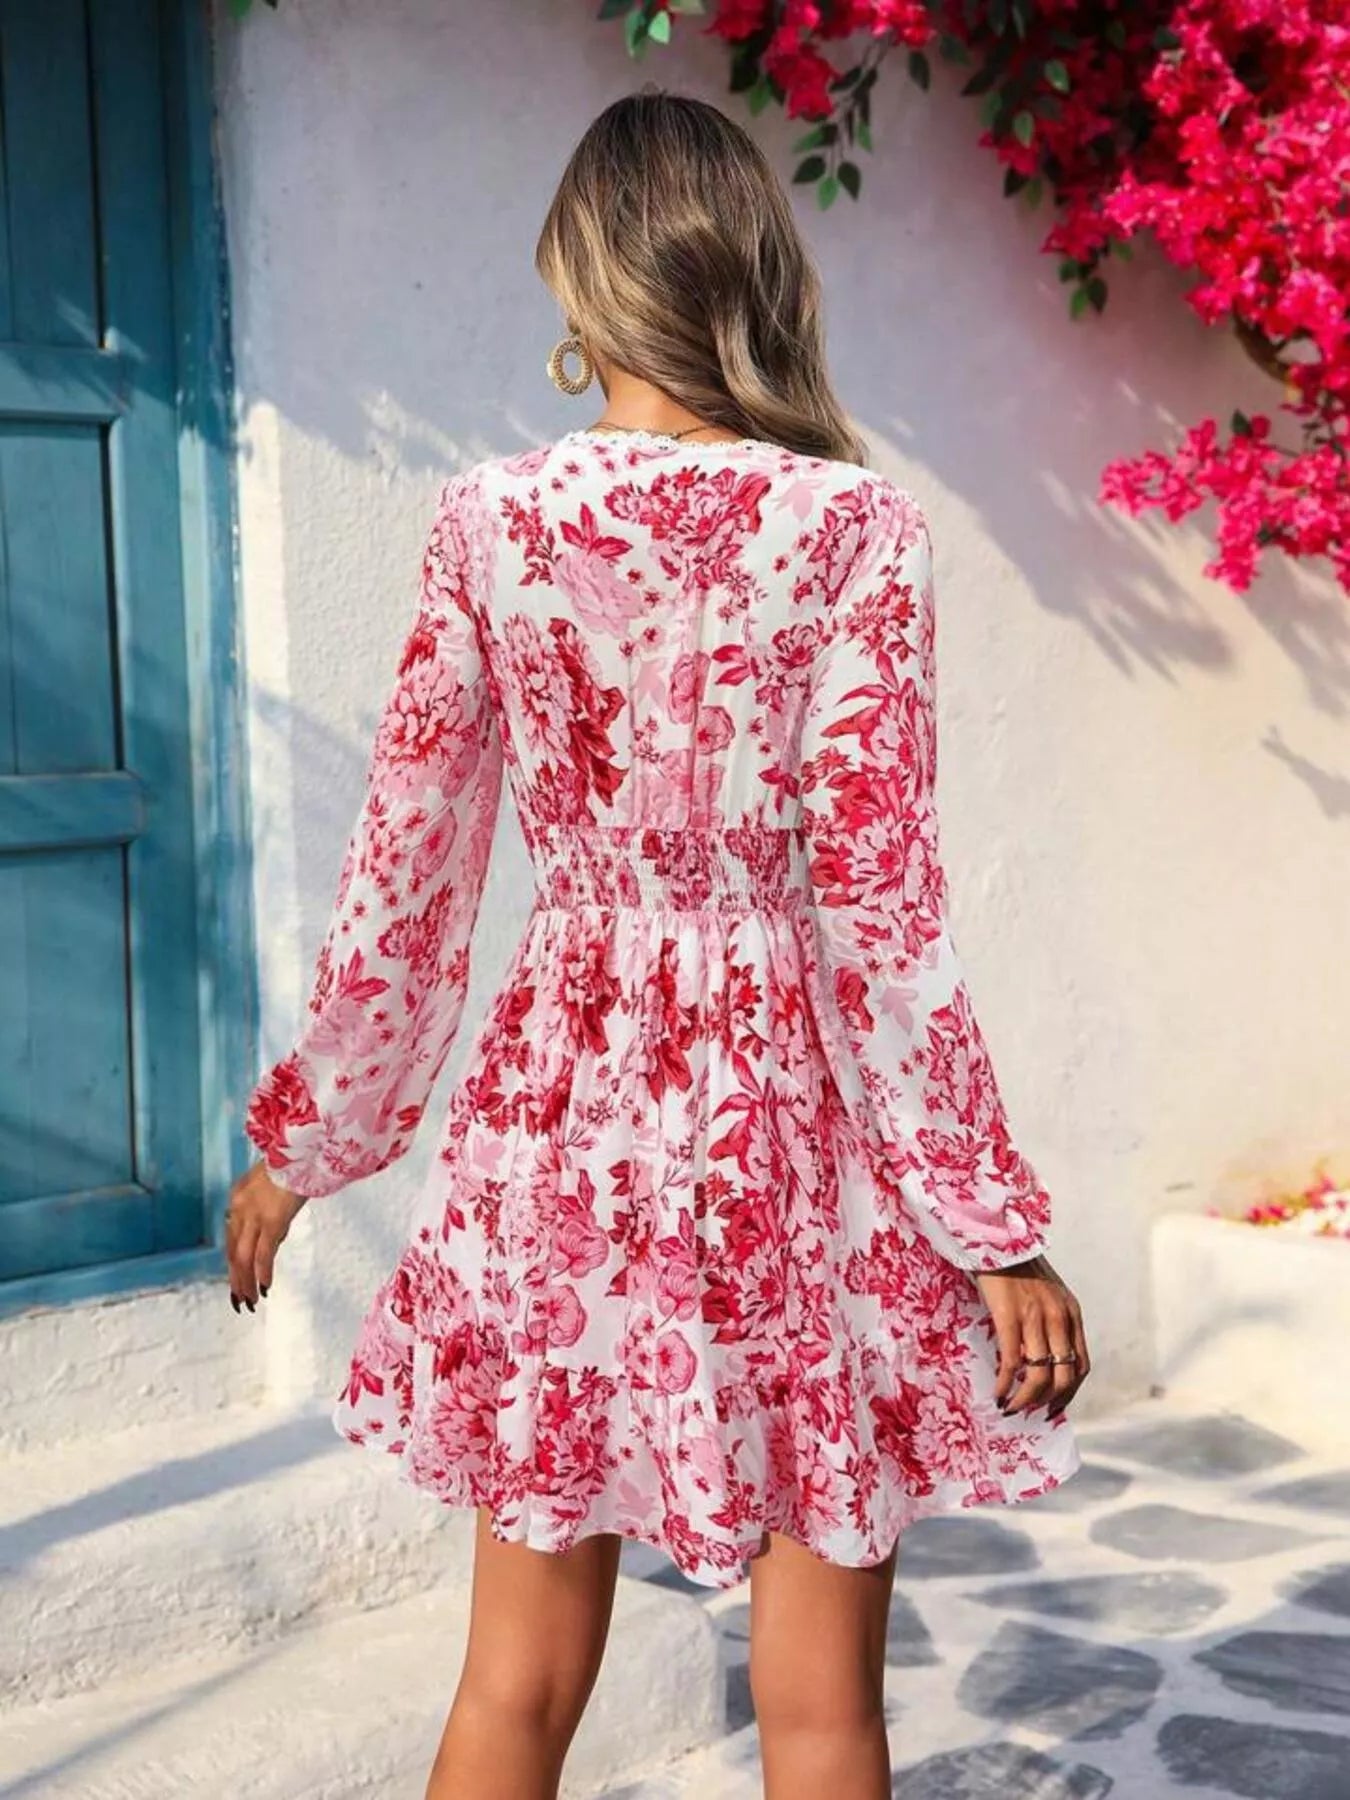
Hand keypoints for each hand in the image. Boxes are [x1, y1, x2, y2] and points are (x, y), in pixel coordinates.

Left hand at [224, 1160, 306, 1312]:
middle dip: (236, 1279)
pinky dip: (263, 1272)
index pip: (232, 1238)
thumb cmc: (296, 1160)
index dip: (233, 1262)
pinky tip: (265, 1287)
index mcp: (239, 1196)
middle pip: (234, 1251)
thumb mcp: (273, 1180)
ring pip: (244, 1257)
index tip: (237, 1280)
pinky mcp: (272, 1220)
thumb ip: (269, 1205)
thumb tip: (276, 1233)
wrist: (305, 1147)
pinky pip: (264, 1253)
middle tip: (239, 1300)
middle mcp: (240, 1207)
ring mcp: (255, 1214)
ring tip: (250, 1301)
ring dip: (247, 1282)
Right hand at [974, 1254, 1089, 1419]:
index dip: (1069, 1393)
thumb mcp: (1046, 1292)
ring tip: (1010, 1407)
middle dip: (1048, 1402)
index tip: (1054, 1407)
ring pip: (1039, 1375)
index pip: (1081, 1365)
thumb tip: (1042, 1354)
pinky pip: (1012, 1362)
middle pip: (1064, 1376)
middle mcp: (1059, 1317)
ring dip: (1025, 1399)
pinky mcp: (1009, 1316)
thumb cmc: (1016, 1266)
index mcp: (1071, 1312)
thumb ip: (1051, 1319)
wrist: (996, 1238)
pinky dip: (1005, 1384)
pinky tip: (997, 1392)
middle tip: (1030, 1411)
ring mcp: (1035, 1317)